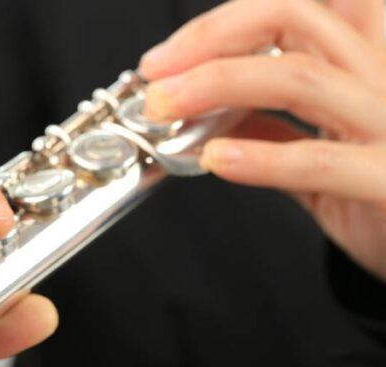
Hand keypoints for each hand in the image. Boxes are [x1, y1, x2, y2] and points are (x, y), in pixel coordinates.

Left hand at [140, 0, 385, 280]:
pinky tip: (217, 159)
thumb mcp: (322, 148)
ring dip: (218, 84)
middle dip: (209, 41)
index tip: (166, 59)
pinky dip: (261, 157)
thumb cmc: (377, 196)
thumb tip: (209, 112)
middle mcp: (379, 80)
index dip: (223, 23)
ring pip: (301, 77)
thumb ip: (273, 126)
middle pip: (295, 18)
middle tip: (155, 77)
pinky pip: (320, 160)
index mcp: (362, 63)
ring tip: (165, 107)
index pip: (294, 8)